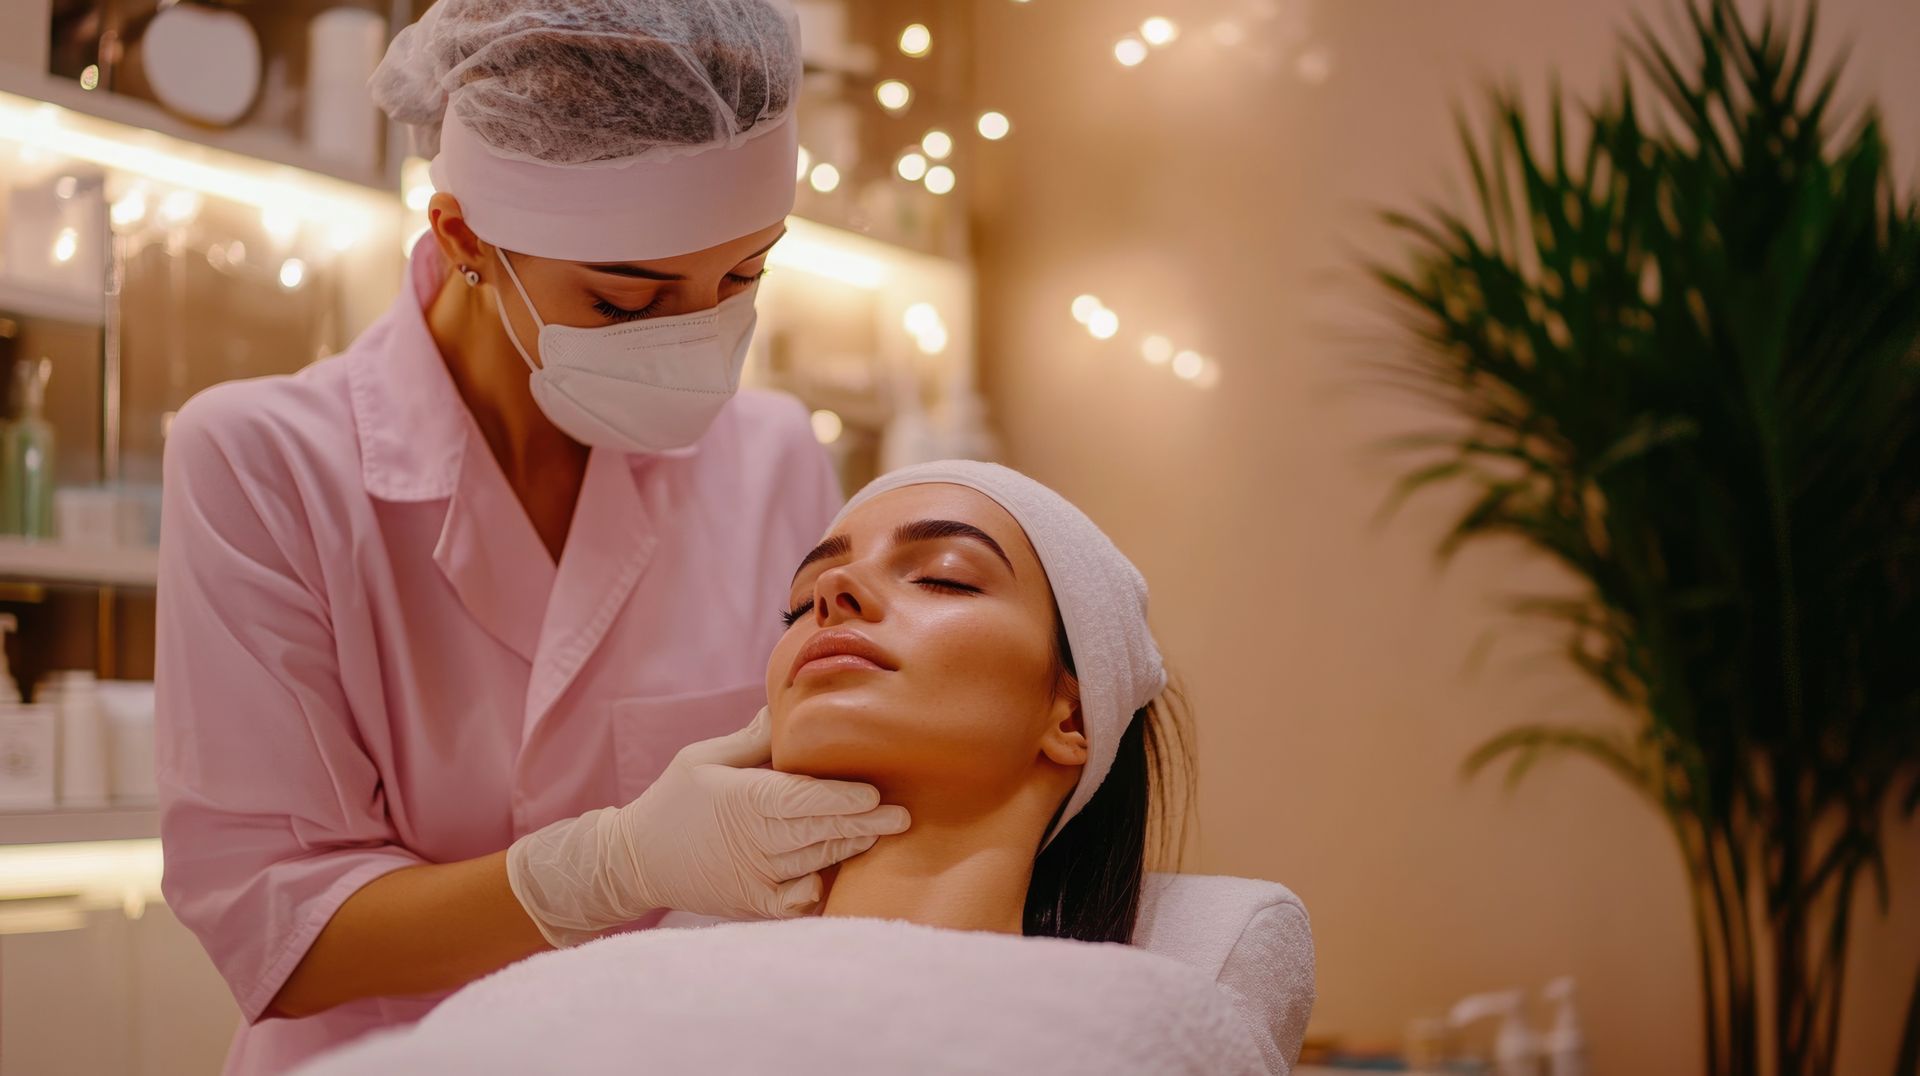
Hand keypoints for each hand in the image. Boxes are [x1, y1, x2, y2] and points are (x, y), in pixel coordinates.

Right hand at [506, 708, 908, 946]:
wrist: (636, 859)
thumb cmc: (674, 799)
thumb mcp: (706, 757)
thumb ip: (753, 738)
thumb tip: (788, 706)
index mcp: (744, 800)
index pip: (805, 800)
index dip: (844, 798)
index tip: (874, 792)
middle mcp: (754, 841)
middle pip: (820, 832)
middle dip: (865, 825)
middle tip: (903, 817)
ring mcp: (755, 877)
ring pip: (815, 862)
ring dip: (850, 848)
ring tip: (882, 833)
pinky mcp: (753, 903)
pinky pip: (796, 902)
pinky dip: (817, 890)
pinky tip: (833, 874)